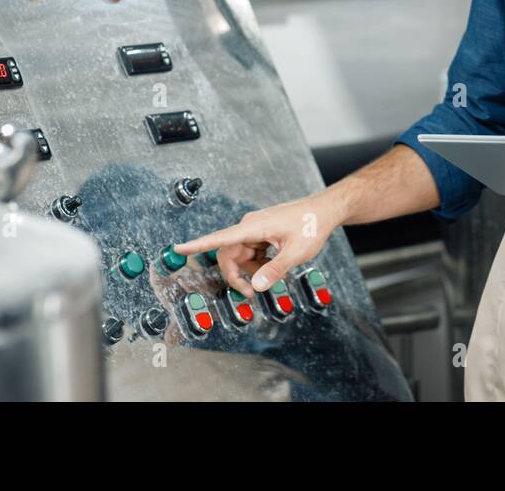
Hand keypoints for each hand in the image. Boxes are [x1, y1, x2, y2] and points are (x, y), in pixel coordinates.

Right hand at [172, 193, 342, 296]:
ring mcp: (255, 230)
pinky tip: (275, 264)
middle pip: (228, 254)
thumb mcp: (295, 253)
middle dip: (236, 275)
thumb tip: (255, 286)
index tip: (179, 248)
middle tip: (250, 293)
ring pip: (240, 256)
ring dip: (251, 270)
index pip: (219, 238)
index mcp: (253, 227)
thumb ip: (274, 271)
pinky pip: (251, 253)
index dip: (197, 245)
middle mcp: (250, 227)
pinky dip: (259, 264)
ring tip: (274, 274)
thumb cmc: (311, 224)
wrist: (325, 210)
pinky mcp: (262, 234)